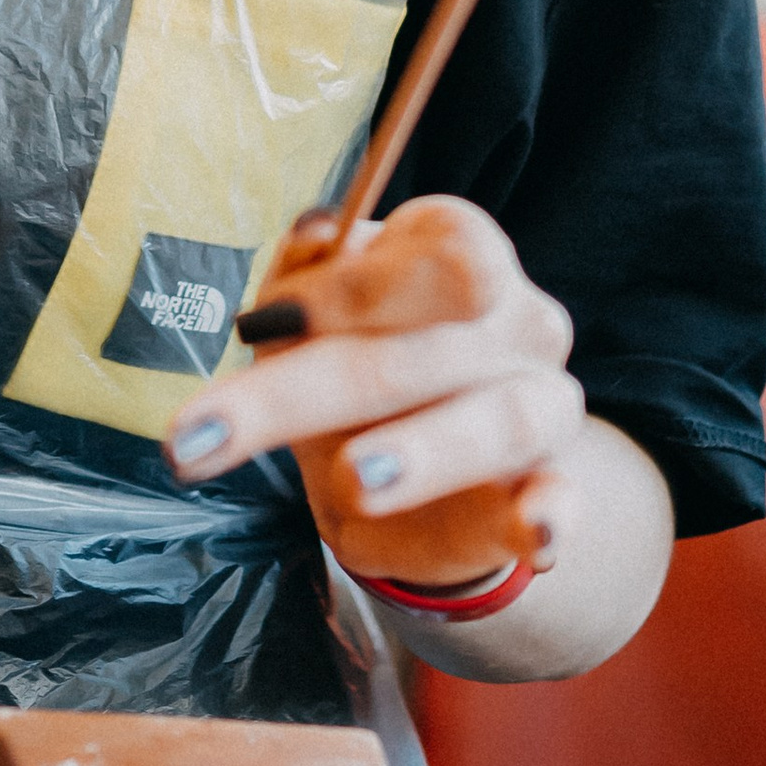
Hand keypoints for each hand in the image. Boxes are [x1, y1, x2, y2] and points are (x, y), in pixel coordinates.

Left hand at [162, 194, 582, 588]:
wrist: (415, 481)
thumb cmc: (357, 371)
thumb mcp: (313, 320)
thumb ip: (305, 276)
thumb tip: (311, 233)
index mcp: (461, 255)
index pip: (434, 250)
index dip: (356, 286)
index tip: (269, 323)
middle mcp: (518, 323)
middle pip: (425, 347)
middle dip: (312, 388)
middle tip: (205, 434)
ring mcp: (542, 406)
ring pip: (498, 421)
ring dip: (429, 450)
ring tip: (359, 478)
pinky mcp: (548, 489)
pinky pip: (559, 499)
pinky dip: (551, 516)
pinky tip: (533, 532)